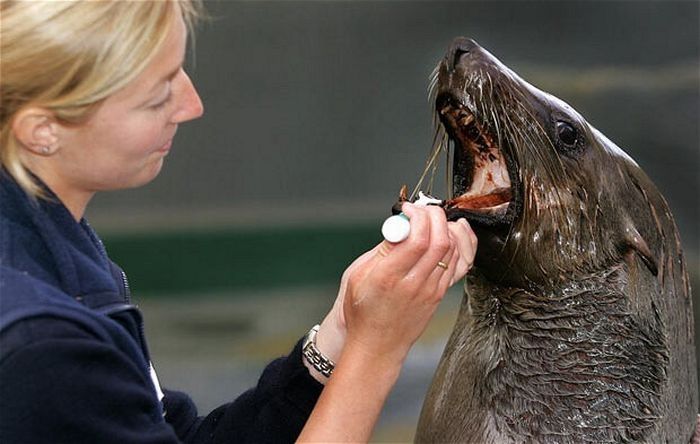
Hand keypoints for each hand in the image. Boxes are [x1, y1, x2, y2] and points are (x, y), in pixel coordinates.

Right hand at [315, 204, 476, 372]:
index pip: (417, 239)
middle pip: (440, 240)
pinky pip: (460, 264)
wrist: (376, 345)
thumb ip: (382, 249)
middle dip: (434, 216)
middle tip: (421, 210)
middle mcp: (413, 284)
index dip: (416, 216)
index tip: (406, 210)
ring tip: (431, 220)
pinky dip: (459, 243)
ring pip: (453, 249)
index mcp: (388, 277)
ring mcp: (431, 291)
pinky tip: (453, 233)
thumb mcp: (358, 274)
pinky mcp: (440, 295)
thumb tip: (401, 224)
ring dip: (446, 227)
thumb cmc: (362, 311)